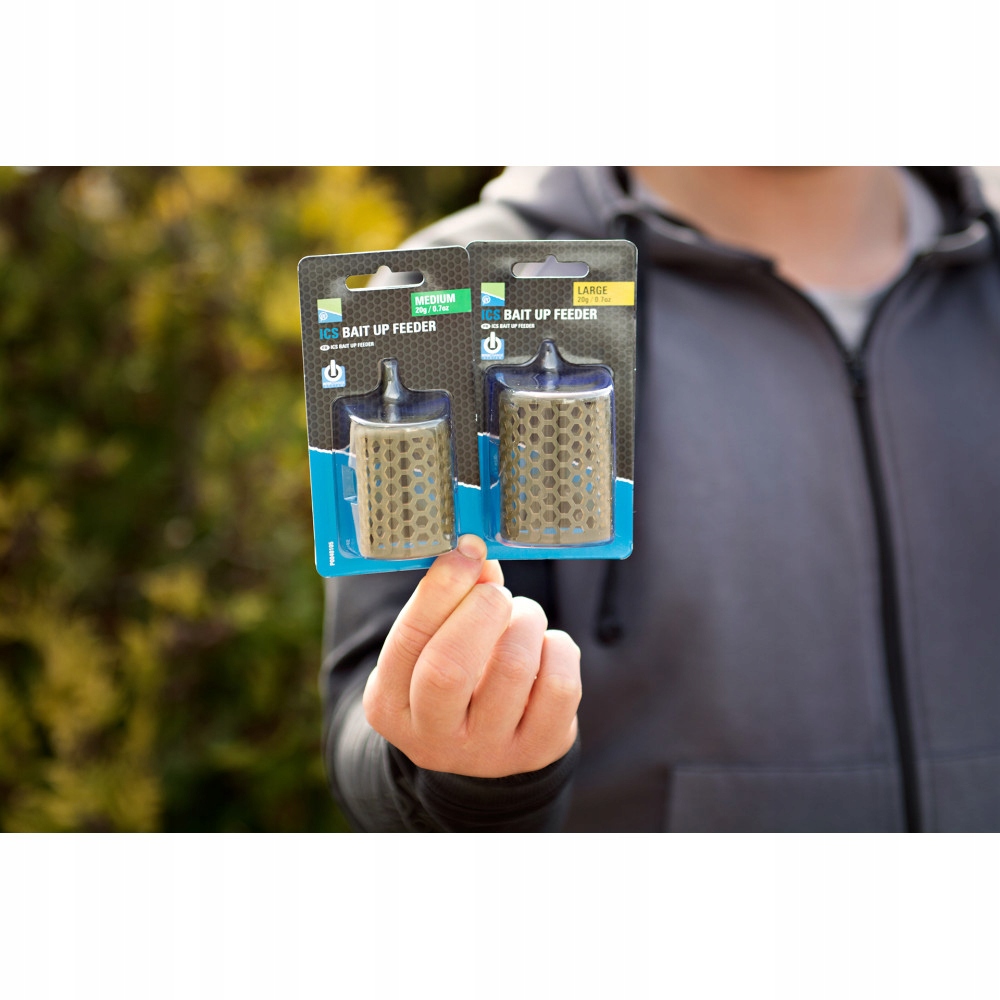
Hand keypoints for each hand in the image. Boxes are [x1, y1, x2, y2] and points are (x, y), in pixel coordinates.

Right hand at [363, 535, 580, 777]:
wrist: (486, 746)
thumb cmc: (454, 675)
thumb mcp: (434, 643)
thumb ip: (450, 601)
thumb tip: (478, 558)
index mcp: (390, 706)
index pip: (409, 641)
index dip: (441, 588)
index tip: (467, 550)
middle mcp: (432, 738)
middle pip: (450, 667)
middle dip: (481, 610)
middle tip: (497, 593)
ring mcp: (487, 752)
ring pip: (513, 667)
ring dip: (525, 620)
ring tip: (522, 617)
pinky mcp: (537, 751)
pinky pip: (559, 685)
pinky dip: (558, 648)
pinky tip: (544, 648)